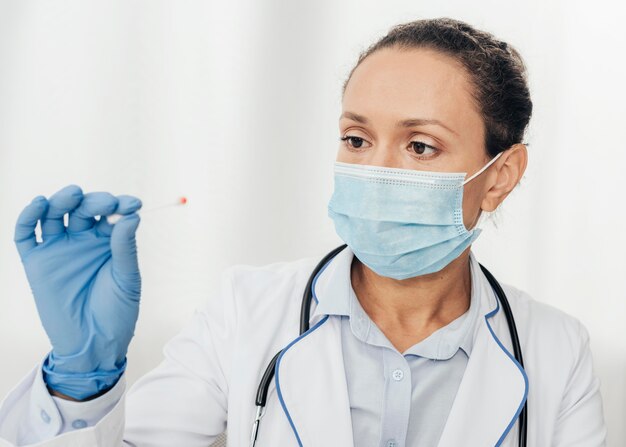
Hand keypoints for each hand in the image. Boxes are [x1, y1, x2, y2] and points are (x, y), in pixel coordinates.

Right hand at [14, 185, 142, 399]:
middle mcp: (83, 240)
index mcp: (109, 241)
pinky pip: (27, 234)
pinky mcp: (37, 261)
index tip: (134, 204)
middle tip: (106, 204)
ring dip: (62, 201)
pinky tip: (39, 204)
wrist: (94, 342)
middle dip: (95, 202)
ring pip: (55, 214)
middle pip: (84, 209)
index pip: (113, 214)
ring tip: (73, 195)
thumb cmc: (116, 311)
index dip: (122, 205)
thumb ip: (125, 247)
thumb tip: (132, 216)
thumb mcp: (126, 278)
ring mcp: (60, 248)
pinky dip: (29, 216)